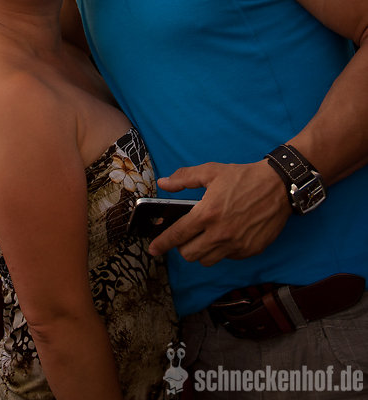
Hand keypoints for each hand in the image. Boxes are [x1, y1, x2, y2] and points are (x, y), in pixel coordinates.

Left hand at [148, 161, 290, 265]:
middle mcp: (220, 234)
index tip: (153, 249)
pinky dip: (221, 250)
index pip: (177, 235)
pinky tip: (225, 235)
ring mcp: (236, 245)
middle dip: (182, 247)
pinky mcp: (250, 251)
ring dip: (201, 251)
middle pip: (189, 254)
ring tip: (204, 236)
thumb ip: (185, 178)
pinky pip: (227, 258)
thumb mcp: (211, 171)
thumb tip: (164, 183)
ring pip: (207, 260)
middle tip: (186, 236)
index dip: (162, 243)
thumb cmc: (243, 177)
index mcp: (207, 214)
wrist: (277, 186)